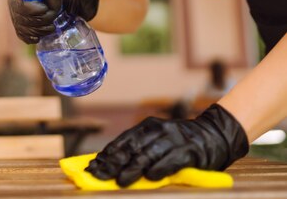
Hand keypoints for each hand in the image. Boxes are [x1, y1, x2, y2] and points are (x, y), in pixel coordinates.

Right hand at [7, 0, 98, 43]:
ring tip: (52, 27)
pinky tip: (39, 37)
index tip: (46, 10)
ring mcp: (19, 14)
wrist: (78, 4)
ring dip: (36, 30)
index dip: (27, 8)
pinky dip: (30, 37)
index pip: (15, 0)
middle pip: (18, 15)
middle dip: (35, 21)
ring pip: (20, 26)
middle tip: (52, 21)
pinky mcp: (25, 26)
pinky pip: (21, 35)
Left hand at [86, 104, 248, 186]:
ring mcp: (173, 140)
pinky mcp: (188, 151)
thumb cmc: (181, 142)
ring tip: (120, 181)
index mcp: (148, 126)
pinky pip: (170, 161)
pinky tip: (150, 177)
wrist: (215, 135)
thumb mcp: (157, 140)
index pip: (122, 141)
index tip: (92, 166)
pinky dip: (159, 169)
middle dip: (113, 163)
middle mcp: (158, 130)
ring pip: (148, 155)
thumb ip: (138, 149)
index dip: (106, 154)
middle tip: (99, 175)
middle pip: (131, 148)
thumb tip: (112, 165)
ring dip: (132, 169)